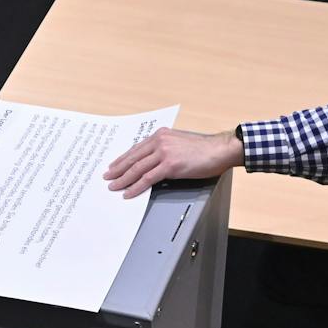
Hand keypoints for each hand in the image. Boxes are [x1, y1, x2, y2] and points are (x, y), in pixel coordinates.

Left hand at [103, 128, 243, 199]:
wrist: (219, 149)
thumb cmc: (204, 148)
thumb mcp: (180, 143)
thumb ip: (165, 149)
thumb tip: (153, 162)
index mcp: (161, 135)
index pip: (136, 148)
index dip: (123, 159)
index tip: (114, 166)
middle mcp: (160, 141)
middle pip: (132, 158)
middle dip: (118, 169)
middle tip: (107, 177)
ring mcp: (164, 153)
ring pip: (137, 168)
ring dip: (123, 179)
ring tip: (114, 186)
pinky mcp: (170, 165)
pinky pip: (148, 178)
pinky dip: (136, 187)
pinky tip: (129, 192)